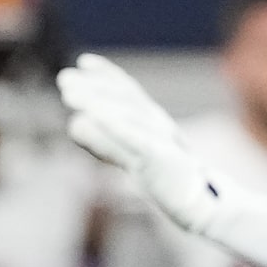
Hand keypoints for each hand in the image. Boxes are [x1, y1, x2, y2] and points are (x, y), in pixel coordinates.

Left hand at [58, 54, 221, 233]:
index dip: (108, 74)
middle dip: (93, 87)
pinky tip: (94, 118)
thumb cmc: (167, 180)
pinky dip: (115, 127)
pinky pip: (137, 141)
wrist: (202, 206)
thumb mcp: (133, 157)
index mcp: (154, 122)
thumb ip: (104, 141)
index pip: (130, 92)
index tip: (84, 61)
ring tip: (70, 95)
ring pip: (127, 116)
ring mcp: (162, 141)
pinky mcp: (162, 160)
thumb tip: (74, 122)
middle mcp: (159, 125)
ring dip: (97, 103)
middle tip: (64, 79)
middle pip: (124, 100)